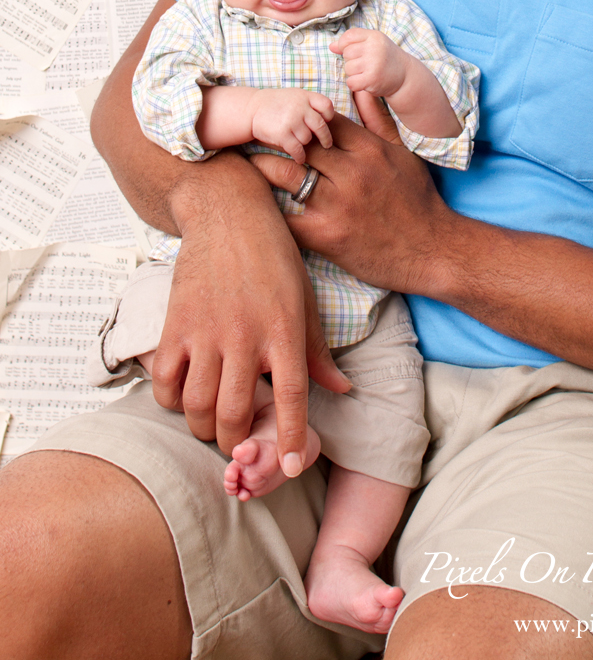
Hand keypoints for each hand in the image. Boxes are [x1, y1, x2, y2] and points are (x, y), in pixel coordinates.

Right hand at [150, 153, 349, 467]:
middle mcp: (246, 336)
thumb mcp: (305, 298)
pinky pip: (165, 383)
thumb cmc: (273, 255)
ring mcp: (207, 332)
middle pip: (237, 416)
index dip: (291, 440)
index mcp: (285, 330)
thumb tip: (341, 389)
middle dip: (239, 443)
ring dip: (205, 428)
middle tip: (242, 443)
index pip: (293, 399)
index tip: (289, 467)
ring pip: (198, 407)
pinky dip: (172, 402)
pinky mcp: (176, 324)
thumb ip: (317, 350)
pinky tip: (185, 398)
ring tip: (214, 426)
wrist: (227, 212)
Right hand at [249, 88, 334, 156]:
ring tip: (301, 145)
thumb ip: (311, 104)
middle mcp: (299, 107)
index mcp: (304, 96)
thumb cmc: (277, 104)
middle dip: (325, 137)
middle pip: (321, 126)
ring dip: (305, 144)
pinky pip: (298, 150)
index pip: (327, 105)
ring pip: (308, 139)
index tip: (327, 123)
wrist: (251, 109)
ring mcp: (291, 120)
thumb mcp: (295, 96)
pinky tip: (299, 158)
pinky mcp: (282, 134)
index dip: (329, 116)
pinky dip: (300, 156)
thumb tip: (330, 120)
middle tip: (327, 144)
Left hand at [249, 109, 453, 295]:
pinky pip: (286, 219)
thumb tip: (359, 88)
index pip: (323, 123)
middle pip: (299, 144)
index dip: (299, 118)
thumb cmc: (417, 200)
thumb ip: (377, 120)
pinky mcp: (327, 236)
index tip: (282, 118)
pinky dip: (268, 210)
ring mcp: (338, 205)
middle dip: (273, 137)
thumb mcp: (402, 154)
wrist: (431, 250)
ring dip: (261, 167)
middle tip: (248, 135)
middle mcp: (352, 173)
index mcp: (369, 150)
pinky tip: (255, 205)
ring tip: (243, 163)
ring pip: (285, 175)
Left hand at [330, 27, 407, 97]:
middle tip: (366, 64)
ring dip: (354, 73)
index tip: (354, 52)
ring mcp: (373, 63)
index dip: (345, 45)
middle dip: (352, 61)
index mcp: (374, 36)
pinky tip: (365, 82)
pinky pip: (350, 82)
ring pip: (348, 69)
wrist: (405, 76)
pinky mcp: (372, 79)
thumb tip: (331, 46)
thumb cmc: (385, 58)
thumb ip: (352, 42)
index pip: (348, 36)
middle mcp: (374, 48)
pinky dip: (355, 84)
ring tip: (367, 72)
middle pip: (346, 53)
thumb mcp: (372, 44)